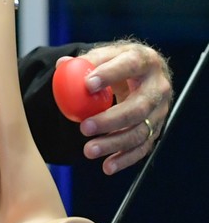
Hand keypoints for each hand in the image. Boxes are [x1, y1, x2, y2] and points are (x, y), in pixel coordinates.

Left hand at [69, 41, 172, 174]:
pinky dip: (125, 159)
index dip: (110, 75)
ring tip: (89, 150)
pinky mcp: (156, 129)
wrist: (139, 74)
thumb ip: (85, 61)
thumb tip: (62, 66)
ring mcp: (160, 111)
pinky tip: (107, 166)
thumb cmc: (117, 64)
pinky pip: (143, 147)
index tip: (87, 85)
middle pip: (139, 106)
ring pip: (141, 131)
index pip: (131, 65)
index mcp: (146, 61)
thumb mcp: (105, 56)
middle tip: (84, 127)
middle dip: (111, 120)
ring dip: (114, 143)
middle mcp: (158, 87)